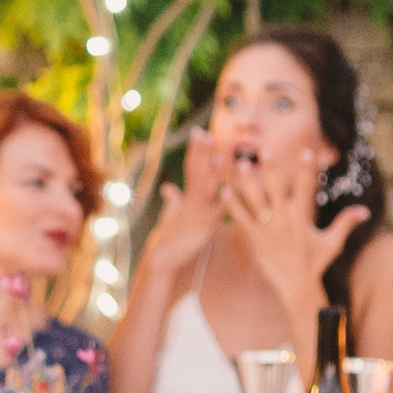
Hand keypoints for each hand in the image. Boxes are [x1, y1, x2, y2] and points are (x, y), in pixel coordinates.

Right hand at [140, 131, 231, 275]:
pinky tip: (230, 190)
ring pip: (208, 188)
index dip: (196, 150)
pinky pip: (217, 212)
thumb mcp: (170, 216)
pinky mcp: (205, 228)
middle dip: (201, 153)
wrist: (162, 259)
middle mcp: (192, 202)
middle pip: (197, 172)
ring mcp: (199, 213)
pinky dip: (223, 201)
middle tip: (204, 133)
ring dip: (215, 171)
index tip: (200, 132)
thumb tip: (168, 187)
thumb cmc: (168, 239)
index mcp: (187, 197)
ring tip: (221, 154)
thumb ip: (173, 200)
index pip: (191, 168)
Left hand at [226, 145, 366, 304]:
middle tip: (264, 151)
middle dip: (272, 171)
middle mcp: (285, 222)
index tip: (307, 152)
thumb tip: (366, 210)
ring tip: (240, 165)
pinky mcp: (254, 239)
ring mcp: (268, 230)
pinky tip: (224, 190)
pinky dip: (233, 206)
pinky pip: (242, 219)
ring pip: (256, 202)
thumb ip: (345, 223)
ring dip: (248, 183)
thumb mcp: (332, 242)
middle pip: (277, 191)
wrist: (295, 285)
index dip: (307, 171)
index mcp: (303, 219)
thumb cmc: (315, 262)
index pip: (306, 190)